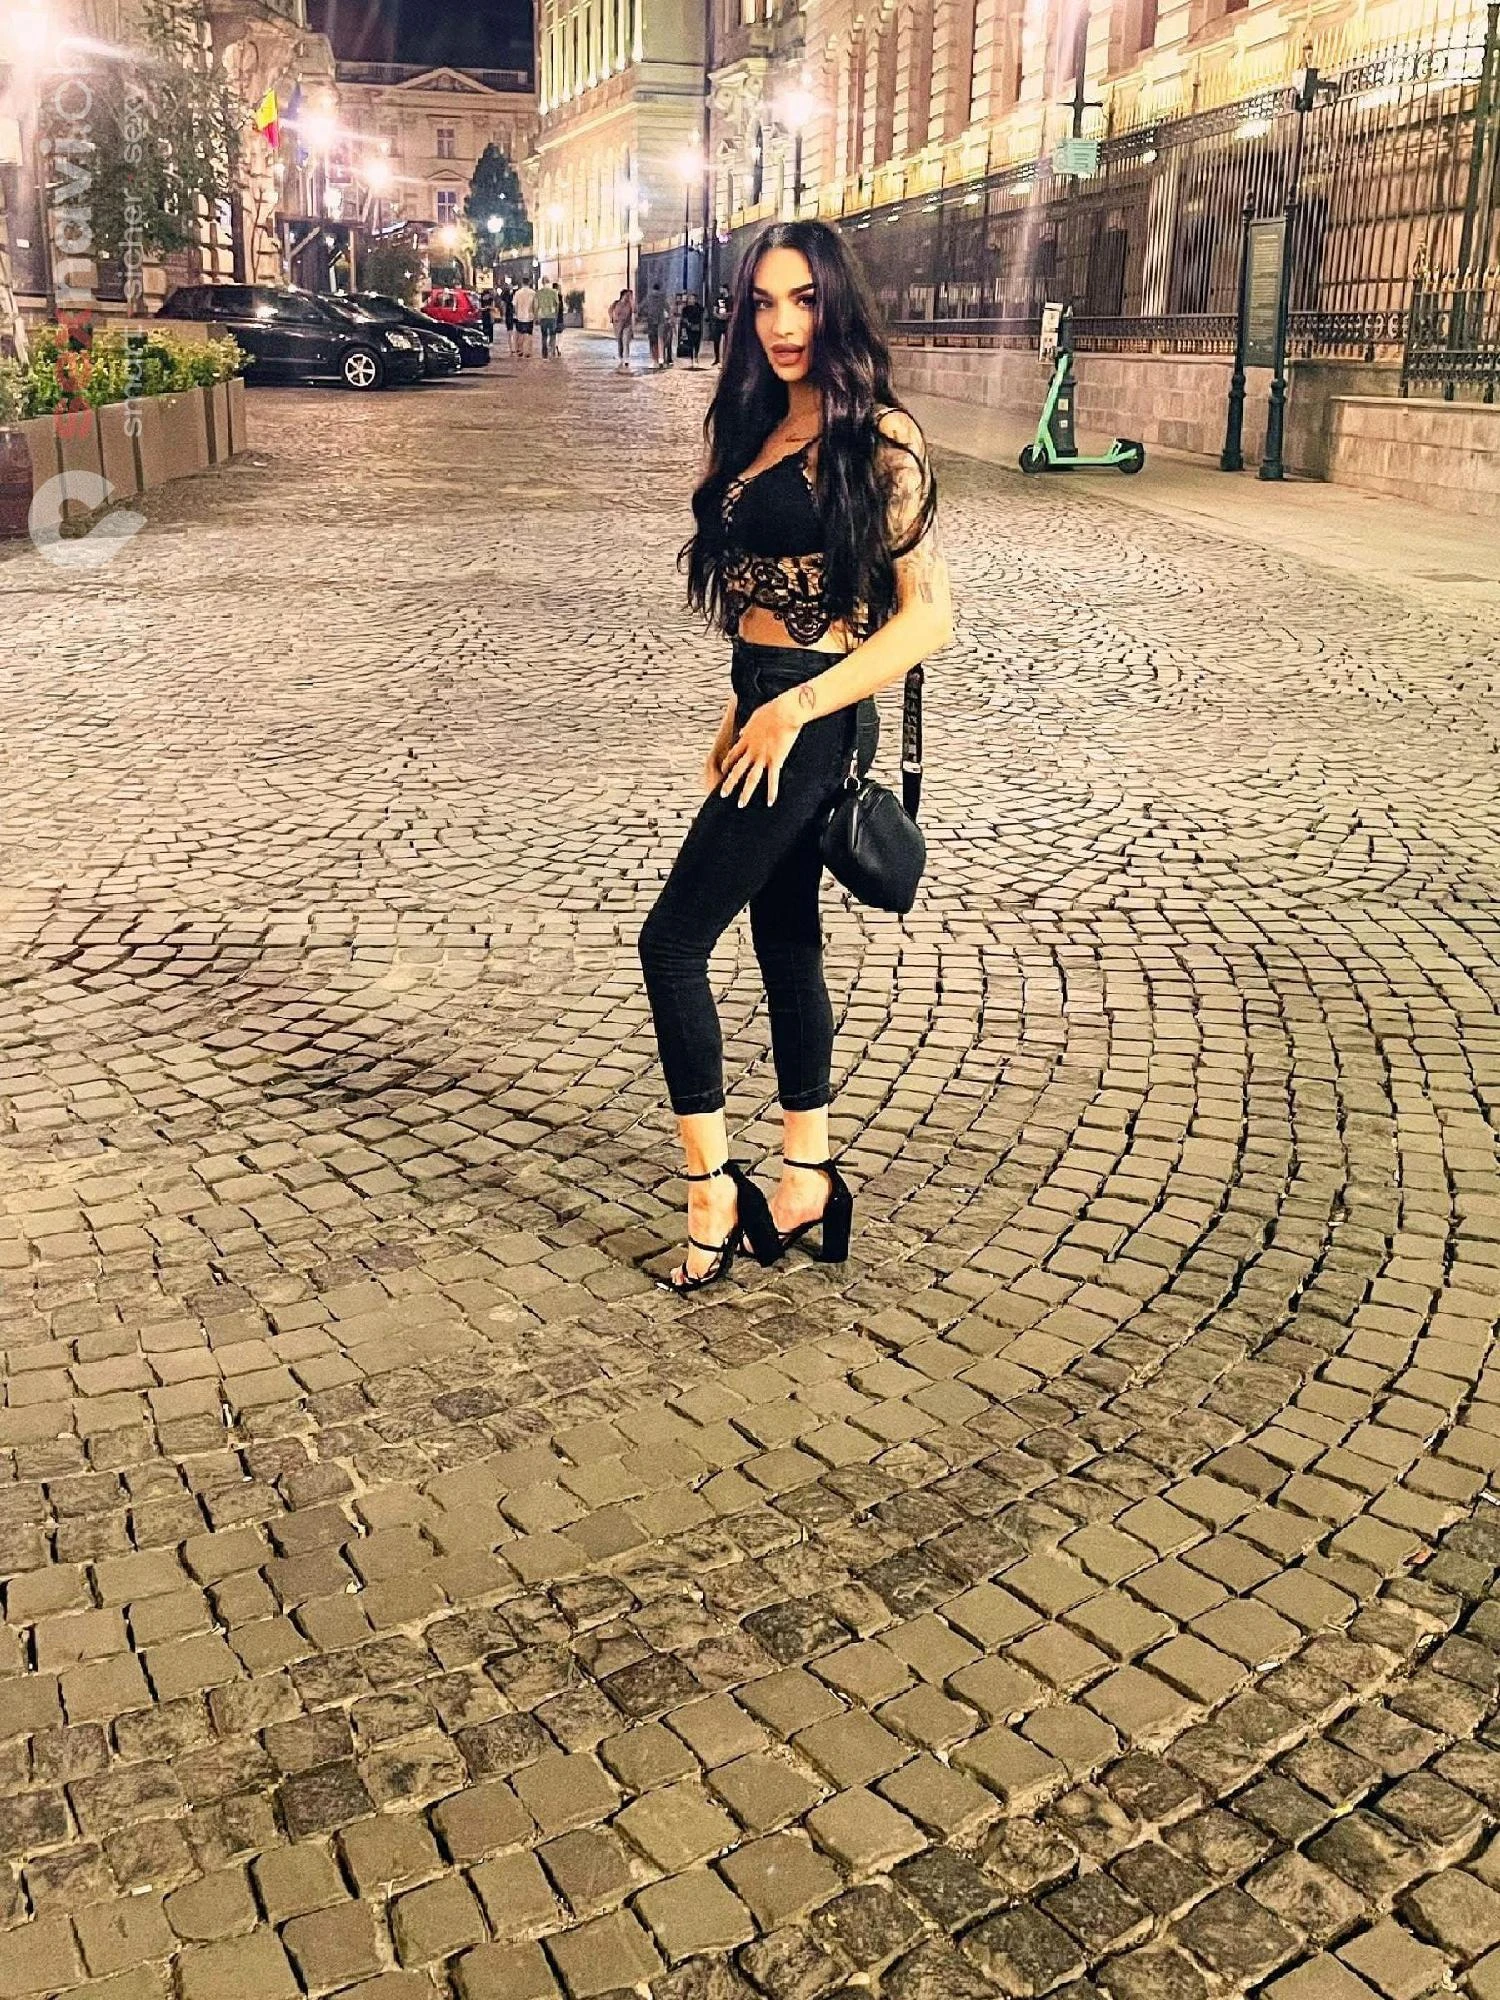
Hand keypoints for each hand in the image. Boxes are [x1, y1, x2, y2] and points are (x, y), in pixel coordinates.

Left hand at [718, 693, 802, 807]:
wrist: (784, 712)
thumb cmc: (772, 710)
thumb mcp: (754, 717)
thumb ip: (747, 728)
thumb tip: (741, 733)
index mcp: (746, 739)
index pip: (733, 754)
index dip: (727, 763)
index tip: (723, 770)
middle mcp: (751, 750)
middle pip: (737, 770)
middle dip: (729, 783)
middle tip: (722, 794)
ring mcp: (762, 757)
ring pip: (751, 778)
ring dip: (745, 792)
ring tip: (741, 804)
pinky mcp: (775, 760)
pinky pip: (772, 779)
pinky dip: (771, 791)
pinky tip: (770, 802)